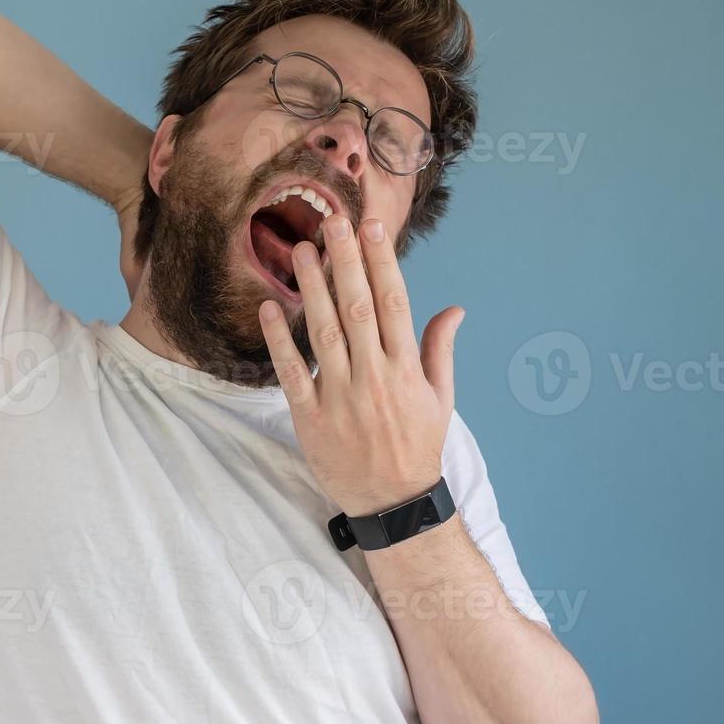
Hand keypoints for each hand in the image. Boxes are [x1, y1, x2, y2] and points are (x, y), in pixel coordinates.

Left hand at [258, 213, 465, 517]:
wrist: (394, 503)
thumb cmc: (417, 445)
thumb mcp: (440, 398)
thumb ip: (439, 349)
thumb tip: (454, 308)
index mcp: (406, 369)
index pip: (394, 304)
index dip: (382, 262)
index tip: (372, 227)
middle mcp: (374, 377)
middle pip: (357, 307)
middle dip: (345, 261)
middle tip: (332, 221)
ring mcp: (341, 397)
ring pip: (323, 332)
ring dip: (311, 288)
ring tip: (300, 249)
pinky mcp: (312, 418)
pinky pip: (293, 373)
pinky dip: (279, 341)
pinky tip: (270, 308)